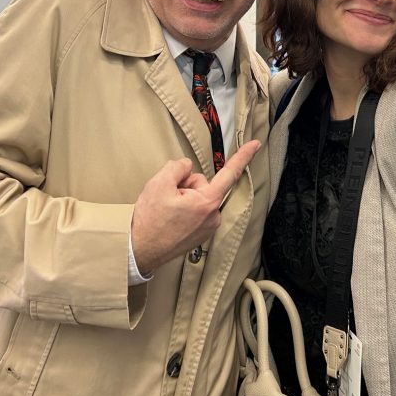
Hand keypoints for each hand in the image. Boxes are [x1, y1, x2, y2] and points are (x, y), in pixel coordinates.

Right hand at [130, 140, 260, 274]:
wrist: (139, 251)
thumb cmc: (150, 220)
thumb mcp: (159, 183)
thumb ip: (178, 167)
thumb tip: (187, 168)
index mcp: (207, 202)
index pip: (230, 173)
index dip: (243, 156)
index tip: (256, 145)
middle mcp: (213, 216)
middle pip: (202, 184)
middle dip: (186, 185)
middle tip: (167, 198)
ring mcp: (208, 227)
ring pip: (198, 197)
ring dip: (183, 198)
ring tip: (166, 211)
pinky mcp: (201, 234)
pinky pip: (196, 210)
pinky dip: (184, 209)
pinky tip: (170, 218)